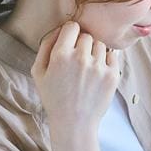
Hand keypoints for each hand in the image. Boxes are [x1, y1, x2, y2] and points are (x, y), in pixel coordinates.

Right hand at [30, 21, 120, 141]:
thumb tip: (60, 28)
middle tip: (78, 61)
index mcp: (61, 55)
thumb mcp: (38, 72)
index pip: (72, 27)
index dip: (70, 34)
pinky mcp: (112, 75)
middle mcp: (81, 58)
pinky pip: (112, 55)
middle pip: (87, 35)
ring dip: (94, 52)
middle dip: (82, 44)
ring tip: (88, 69)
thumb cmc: (54, 98)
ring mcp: (99, 67)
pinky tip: (97, 73)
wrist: (74, 123)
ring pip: (100, 44)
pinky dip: (106, 60)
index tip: (70, 44)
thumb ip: (46, 45)